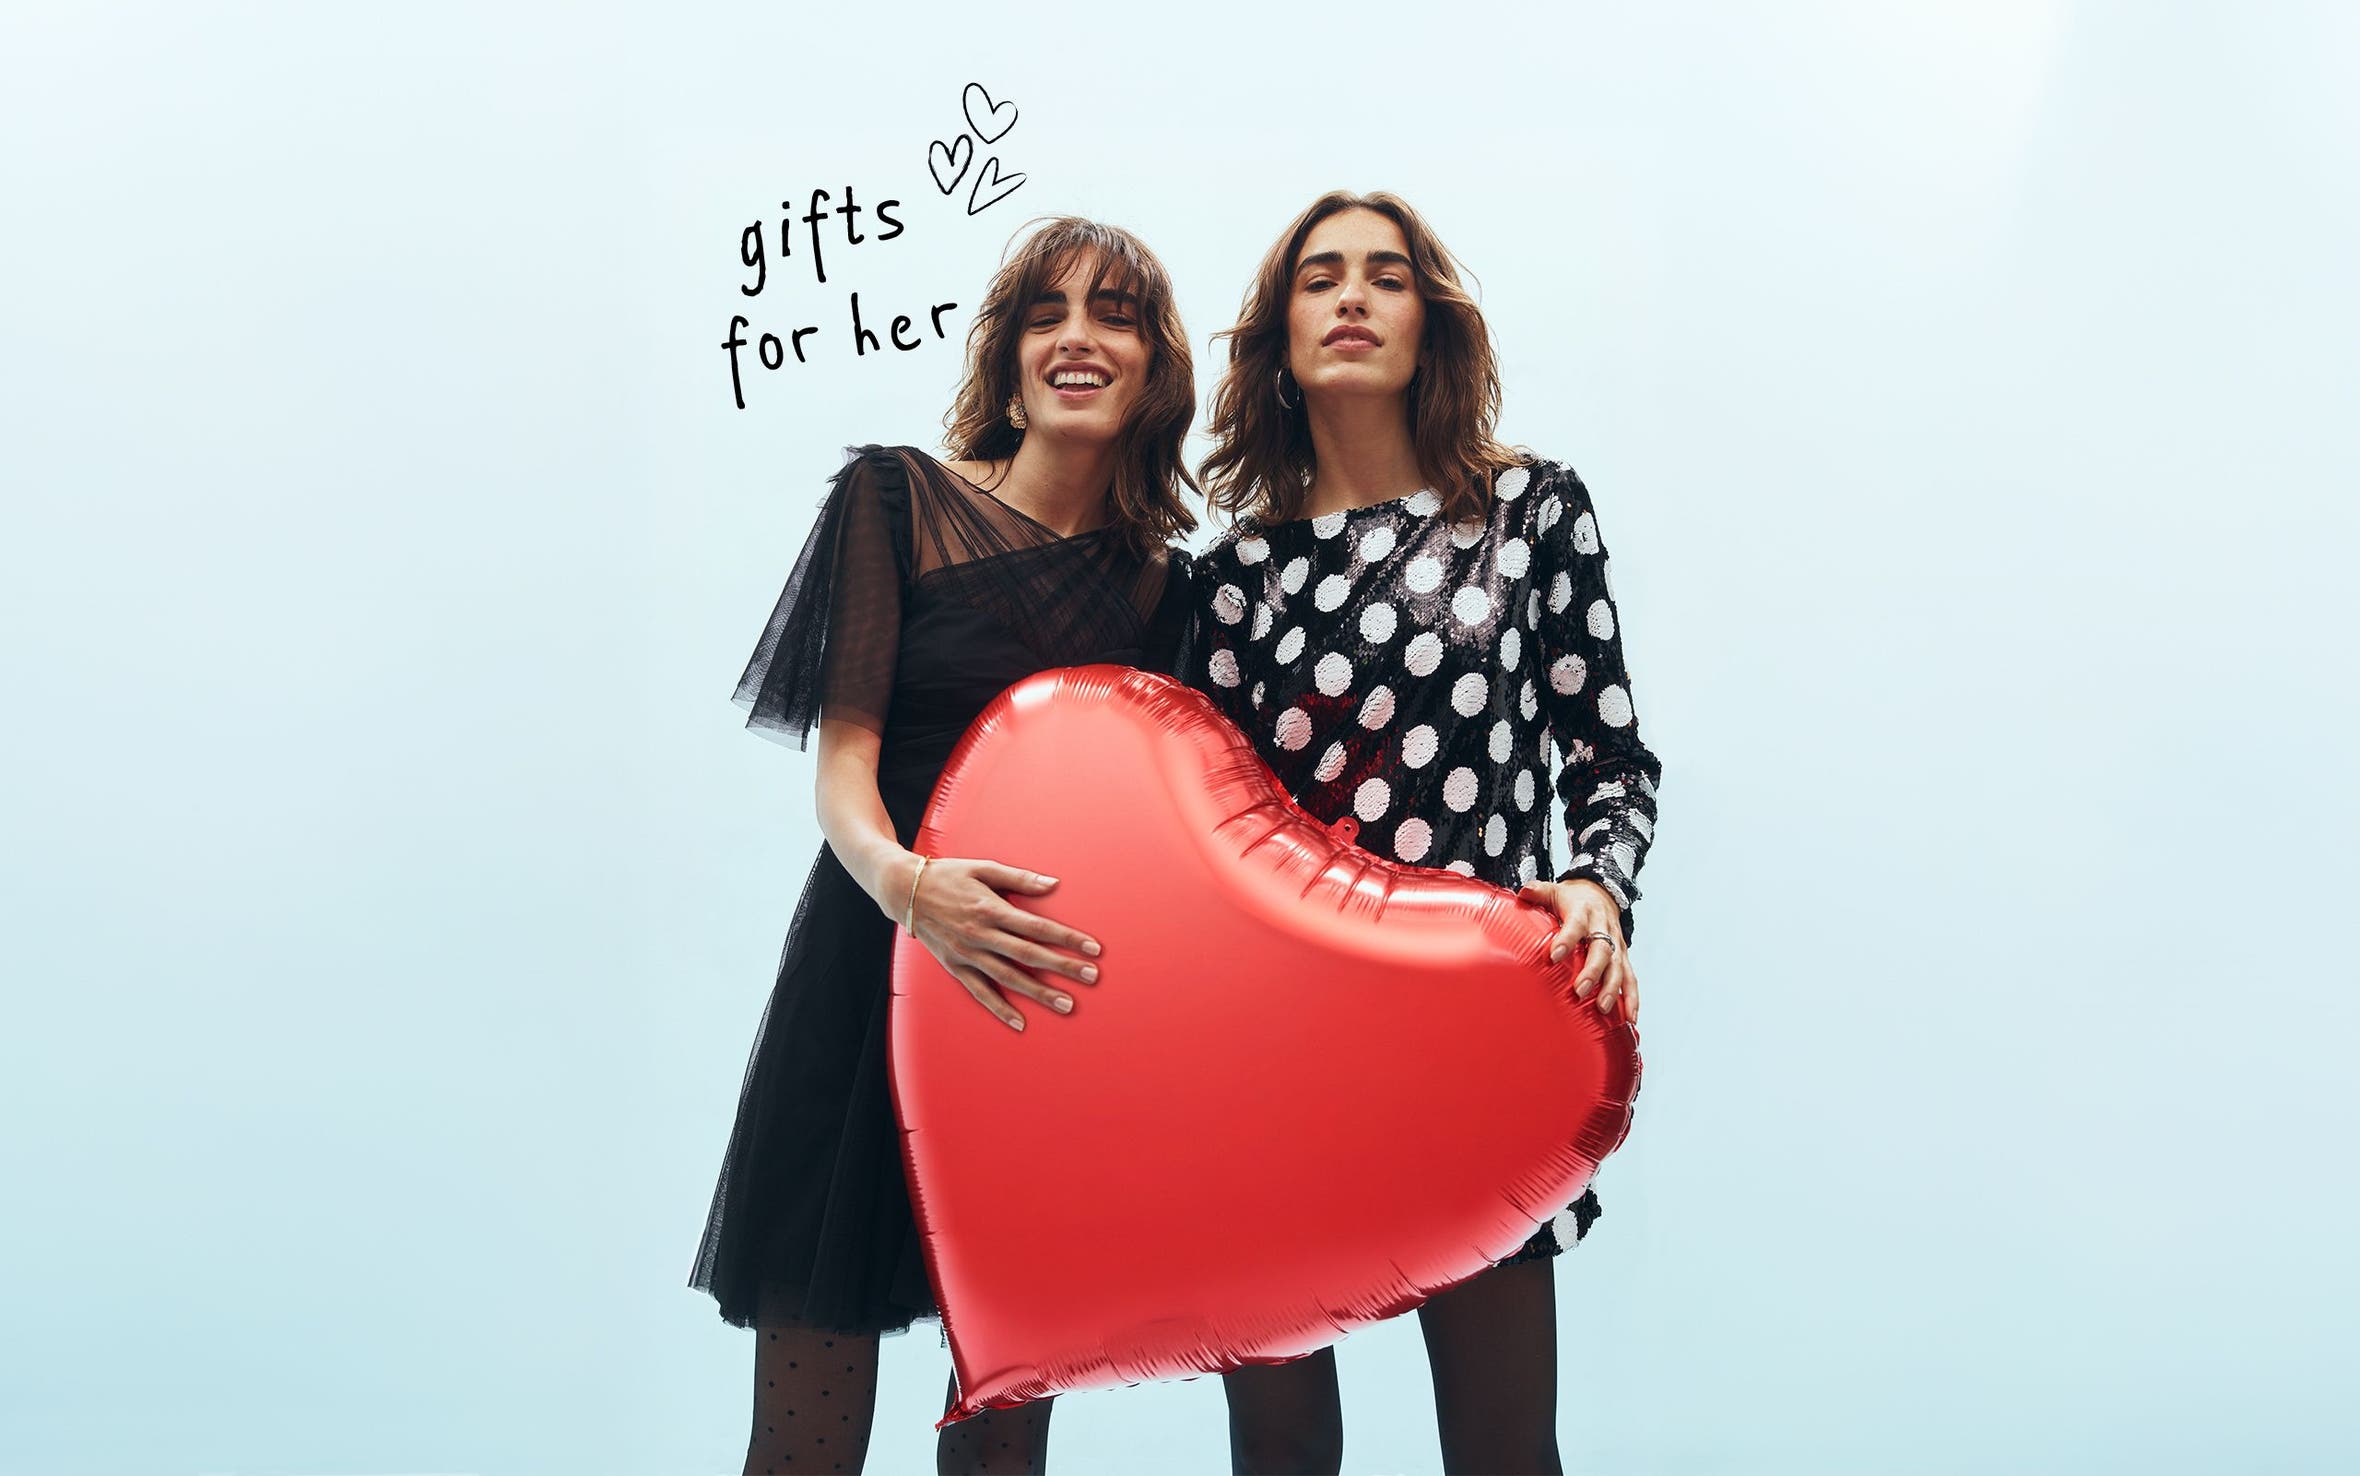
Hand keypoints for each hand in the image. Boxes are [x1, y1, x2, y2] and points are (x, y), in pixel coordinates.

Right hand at [903, 857, 1101, 1031]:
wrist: (904, 891)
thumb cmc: (948, 875)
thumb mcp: (983, 868)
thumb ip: (1019, 878)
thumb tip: (1053, 883)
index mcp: (991, 908)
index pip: (1037, 927)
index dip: (1067, 938)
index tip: (1093, 948)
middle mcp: (980, 934)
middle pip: (1028, 955)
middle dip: (1062, 967)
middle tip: (1092, 977)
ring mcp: (967, 953)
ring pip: (1008, 978)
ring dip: (1039, 992)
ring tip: (1066, 1004)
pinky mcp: (955, 967)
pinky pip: (979, 992)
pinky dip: (999, 1008)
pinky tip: (1020, 1023)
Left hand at [1516, 878, 1638, 1021]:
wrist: (1602, 893)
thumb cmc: (1573, 898)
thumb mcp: (1555, 891)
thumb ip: (1539, 892)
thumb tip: (1523, 891)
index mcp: (1584, 913)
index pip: (1575, 926)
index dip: (1566, 940)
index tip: (1554, 955)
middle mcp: (1603, 929)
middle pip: (1602, 951)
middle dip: (1592, 972)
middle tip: (1580, 990)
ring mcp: (1616, 945)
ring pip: (1619, 968)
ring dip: (1612, 989)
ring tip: (1603, 1008)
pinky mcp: (1623, 957)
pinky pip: (1631, 979)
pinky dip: (1632, 999)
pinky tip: (1630, 1018)